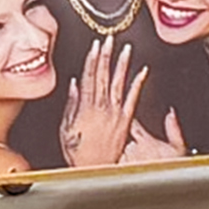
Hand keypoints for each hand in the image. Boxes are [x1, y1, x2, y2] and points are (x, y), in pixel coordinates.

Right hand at [58, 37, 143, 168]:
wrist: (94, 169)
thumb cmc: (78, 153)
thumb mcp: (65, 128)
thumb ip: (71, 105)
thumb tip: (74, 84)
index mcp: (84, 107)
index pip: (88, 77)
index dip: (92, 59)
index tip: (95, 45)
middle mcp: (101, 107)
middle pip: (103, 76)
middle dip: (106, 56)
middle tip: (110, 39)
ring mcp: (115, 112)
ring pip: (118, 82)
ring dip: (121, 64)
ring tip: (126, 48)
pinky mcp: (126, 119)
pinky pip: (133, 98)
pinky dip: (138, 83)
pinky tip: (143, 71)